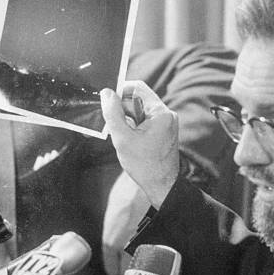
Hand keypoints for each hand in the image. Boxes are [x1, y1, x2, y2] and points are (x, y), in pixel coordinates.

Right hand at [101, 81, 179, 207]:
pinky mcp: (163, 132)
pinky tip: (128, 140)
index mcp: (161, 113)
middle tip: (111, 124)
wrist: (162, 186)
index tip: (106, 102)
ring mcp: (166, 123)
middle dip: (122, 109)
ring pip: (140, 111)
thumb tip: (106, 93)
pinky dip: (133, 127)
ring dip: (127, 120)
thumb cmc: (144, 165)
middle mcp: (167, 115)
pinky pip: (145, 121)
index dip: (119, 91)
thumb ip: (113, 113)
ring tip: (121, 136)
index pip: (137, 88)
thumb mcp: (122, 138)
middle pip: (138, 100)